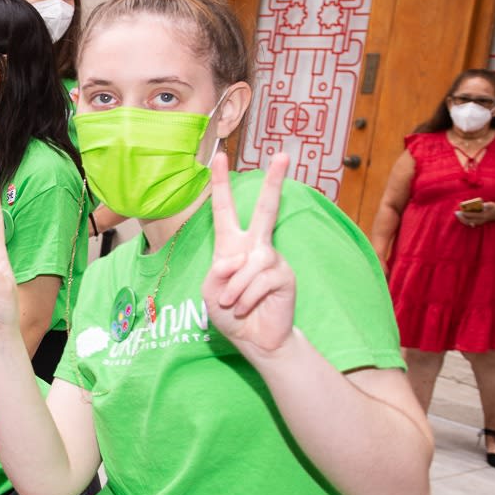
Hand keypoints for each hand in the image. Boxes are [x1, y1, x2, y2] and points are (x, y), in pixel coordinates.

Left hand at [204, 151, 295, 357]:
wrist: (253, 339)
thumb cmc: (229, 313)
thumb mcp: (210, 291)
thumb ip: (217, 273)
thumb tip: (236, 259)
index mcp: (232, 244)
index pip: (224, 209)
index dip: (220, 184)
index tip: (218, 157)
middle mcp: (255, 246)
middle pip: (265, 210)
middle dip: (273, 183)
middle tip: (282, 155)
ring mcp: (272, 259)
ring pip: (250, 263)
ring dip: (234, 289)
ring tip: (232, 304)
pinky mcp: (285, 276)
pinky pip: (260, 280)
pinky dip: (246, 297)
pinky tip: (245, 308)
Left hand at [455, 202, 494, 227]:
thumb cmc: (493, 208)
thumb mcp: (491, 205)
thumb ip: (487, 205)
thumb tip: (482, 206)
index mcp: (483, 215)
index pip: (471, 215)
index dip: (464, 213)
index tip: (460, 210)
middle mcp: (480, 220)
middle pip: (468, 220)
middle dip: (461, 217)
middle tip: (456, 213)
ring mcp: (479, 222)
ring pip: (468, 223)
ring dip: (462, 220)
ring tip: (457, 215)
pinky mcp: (479, 223)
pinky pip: (470, 223)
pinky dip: (465, 221)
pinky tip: (461, 218)